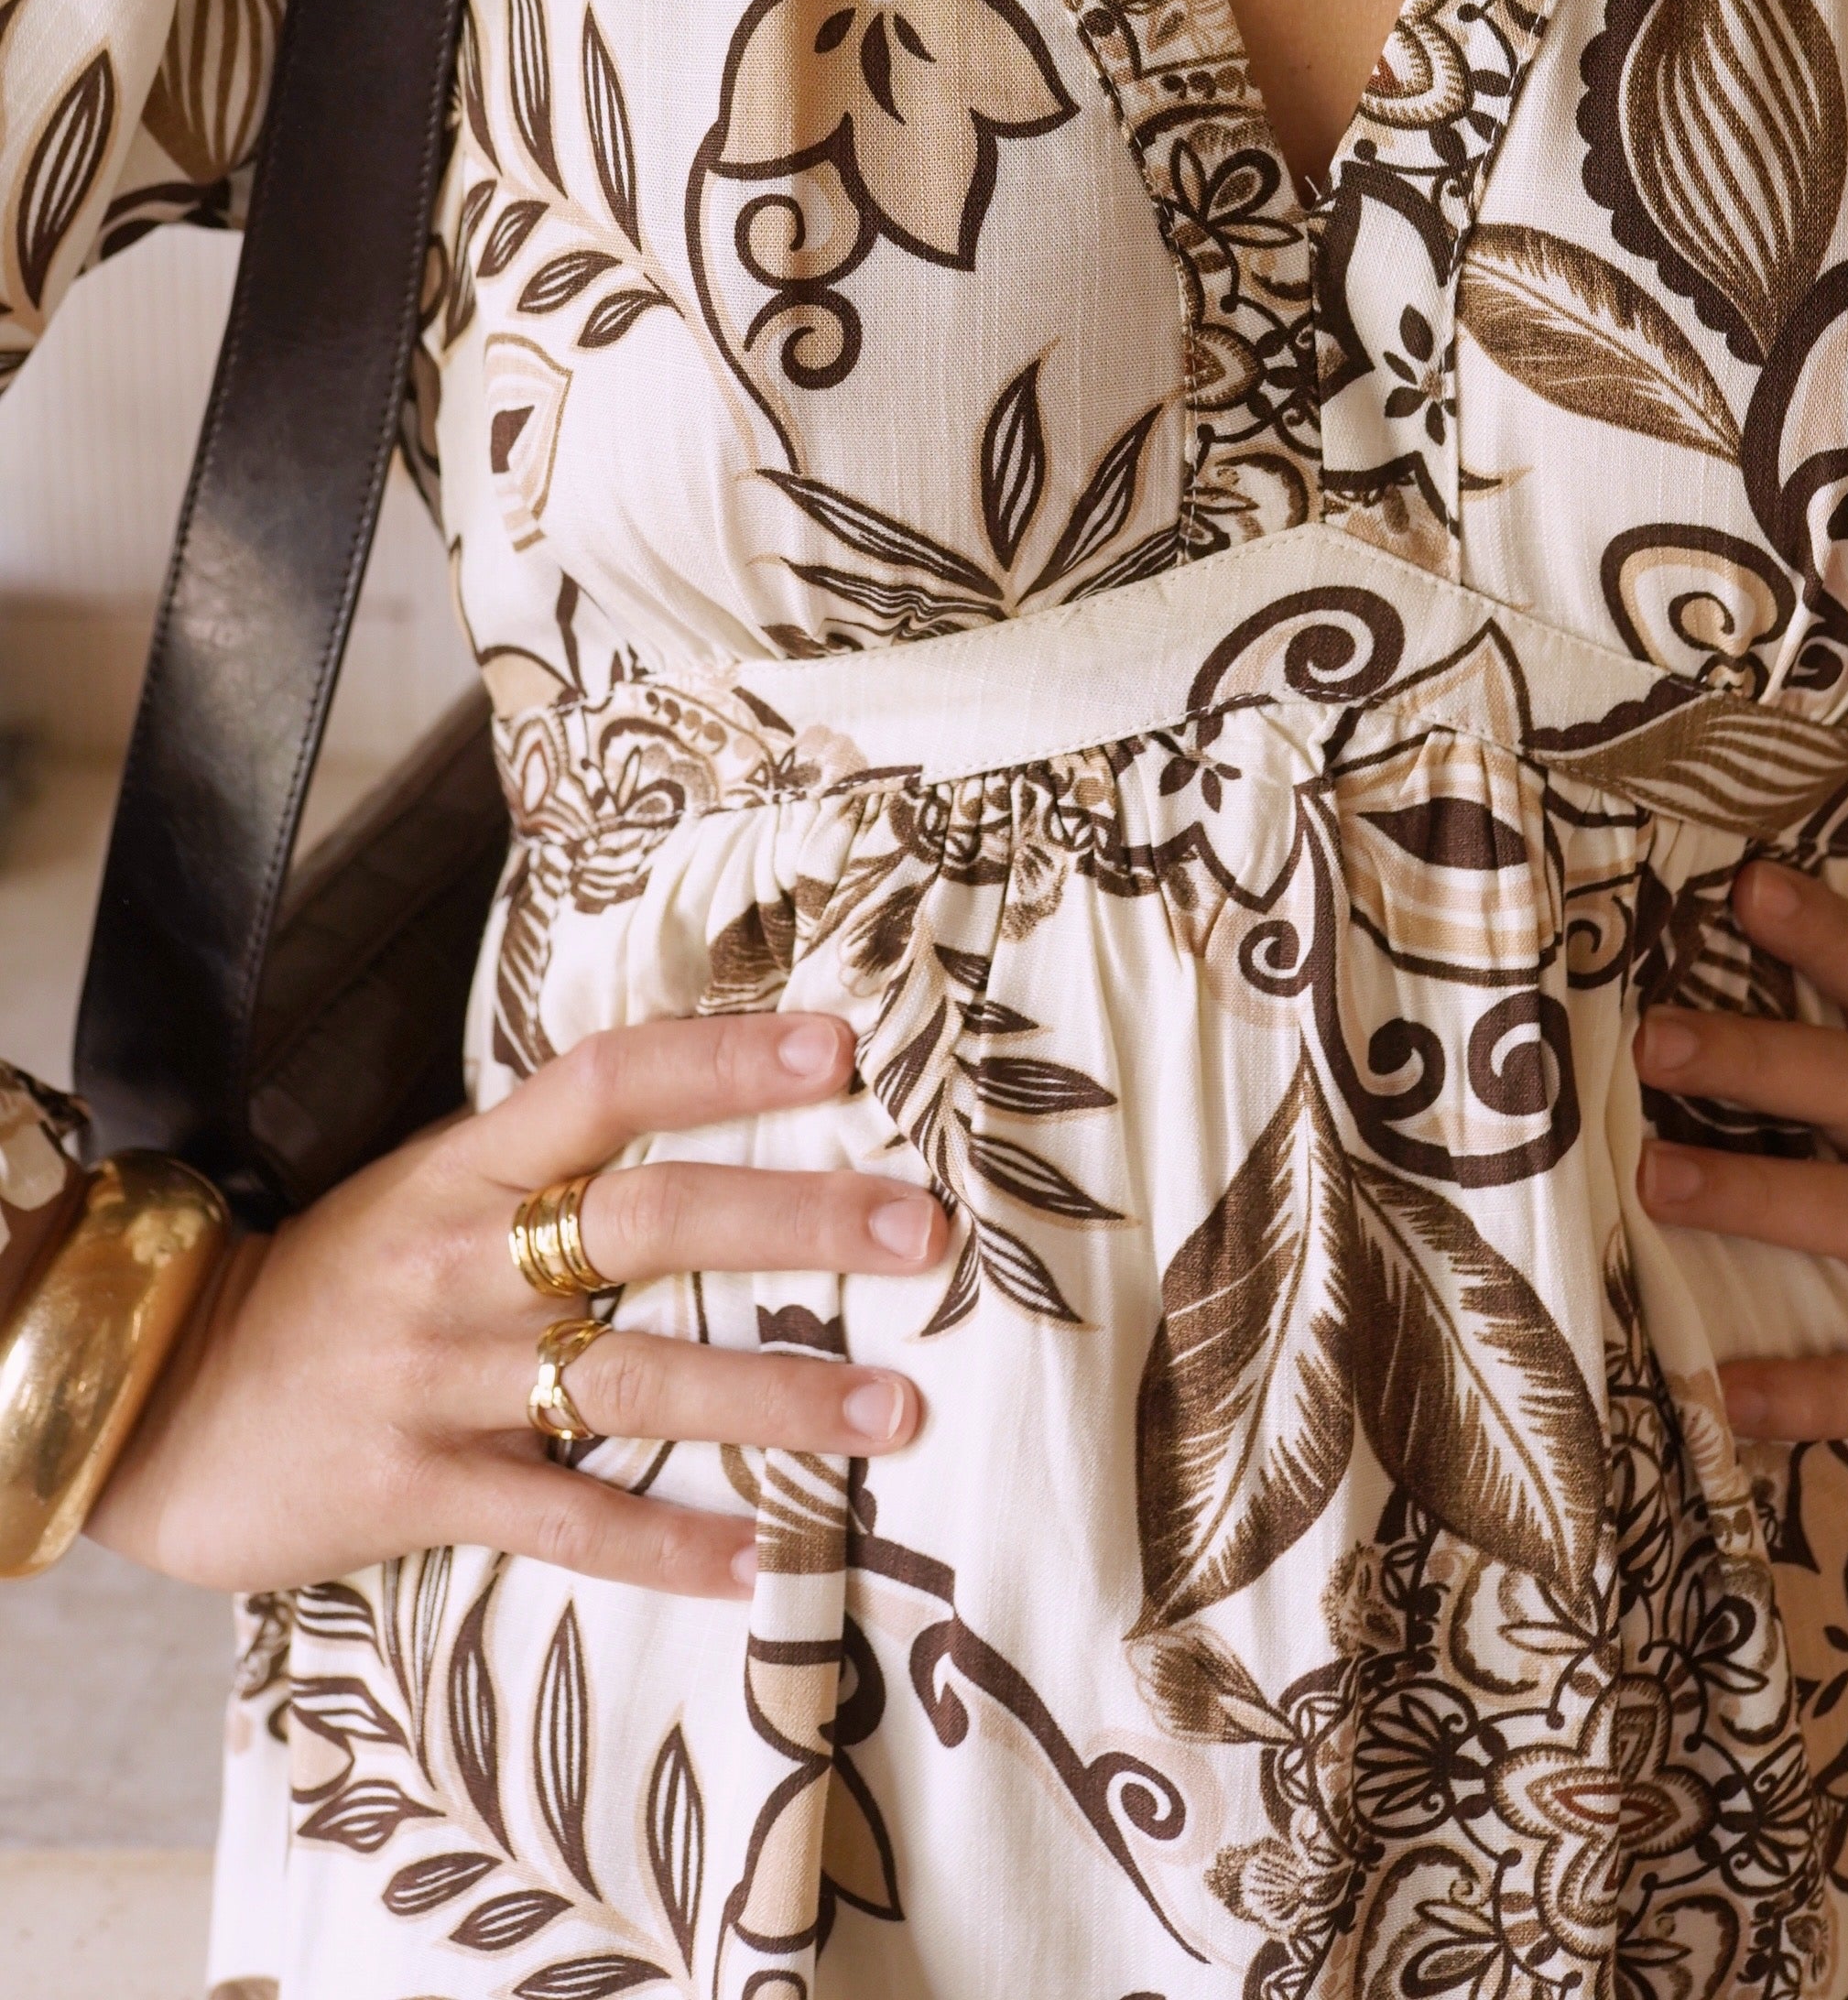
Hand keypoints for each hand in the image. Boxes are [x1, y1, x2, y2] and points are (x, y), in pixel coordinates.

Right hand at [88, 1012, 947, 1597]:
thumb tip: (720, 1126)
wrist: (157, 1397)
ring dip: (776, 1401)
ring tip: (895, 1411)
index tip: (842, 1048)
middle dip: (799, 1222)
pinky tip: (757, 1564)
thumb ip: (548, 1164)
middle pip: (651, 1221)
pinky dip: (662, 1547)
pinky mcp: (410, 1488)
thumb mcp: (428, 1191)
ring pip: (632, 1380)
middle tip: (924, 1230)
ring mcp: (439, 1375)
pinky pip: (559, 1519)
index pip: (608, 1082)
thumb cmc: (331, 1287)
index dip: (722, 1059)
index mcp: (466, 1166)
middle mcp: (461, 1257)